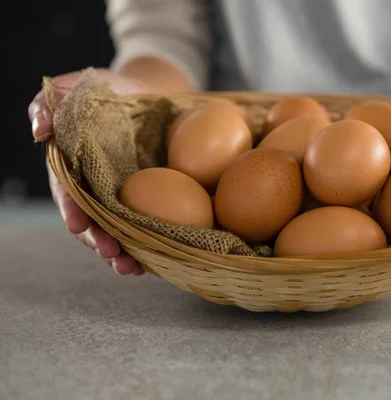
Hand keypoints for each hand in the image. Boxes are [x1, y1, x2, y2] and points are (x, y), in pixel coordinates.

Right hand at [29, 69, 148, 274]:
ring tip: (131, 268)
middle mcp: (94, 188)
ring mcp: (119, 196)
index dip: (72, 210)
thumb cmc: (107, 90)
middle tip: (112, 254)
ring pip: (116, 231)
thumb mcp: (75, 88)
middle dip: (98, 241)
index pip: (68, 193)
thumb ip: (49, 104)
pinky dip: (147, 246)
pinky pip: (144, 226)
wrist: (148, 93)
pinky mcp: (146, 199)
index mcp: (73, 167)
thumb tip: (40, 130)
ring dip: (122, 253)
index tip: (78, 225)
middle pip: (92, 222)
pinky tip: (154, 262)